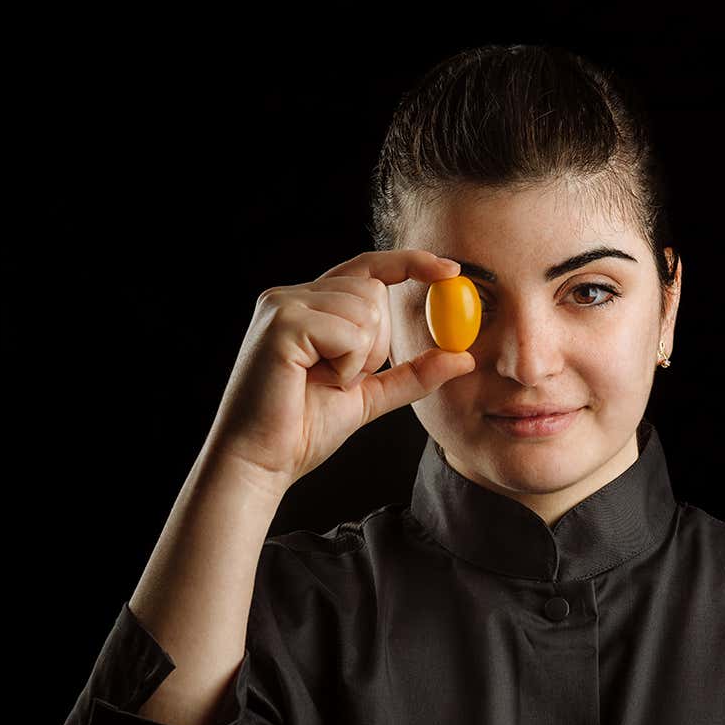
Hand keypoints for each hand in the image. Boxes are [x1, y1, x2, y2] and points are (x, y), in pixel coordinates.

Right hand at [204, 250, 475, 492]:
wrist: (261, 462)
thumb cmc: (303, 430)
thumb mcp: (370, 396)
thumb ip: (412, 374)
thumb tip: (464, 357)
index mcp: (310, 305)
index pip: (368, 267)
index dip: (411, 263)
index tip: (451, 270)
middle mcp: (293, 295)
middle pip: (373, 287)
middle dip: (376, 340)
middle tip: (340, 377)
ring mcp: (283, 304)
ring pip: (364, 308)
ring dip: (359, 356)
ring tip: (322, 381)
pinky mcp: (282, 322)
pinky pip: (348, 331)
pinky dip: (347, 364)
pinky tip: (315, 381)